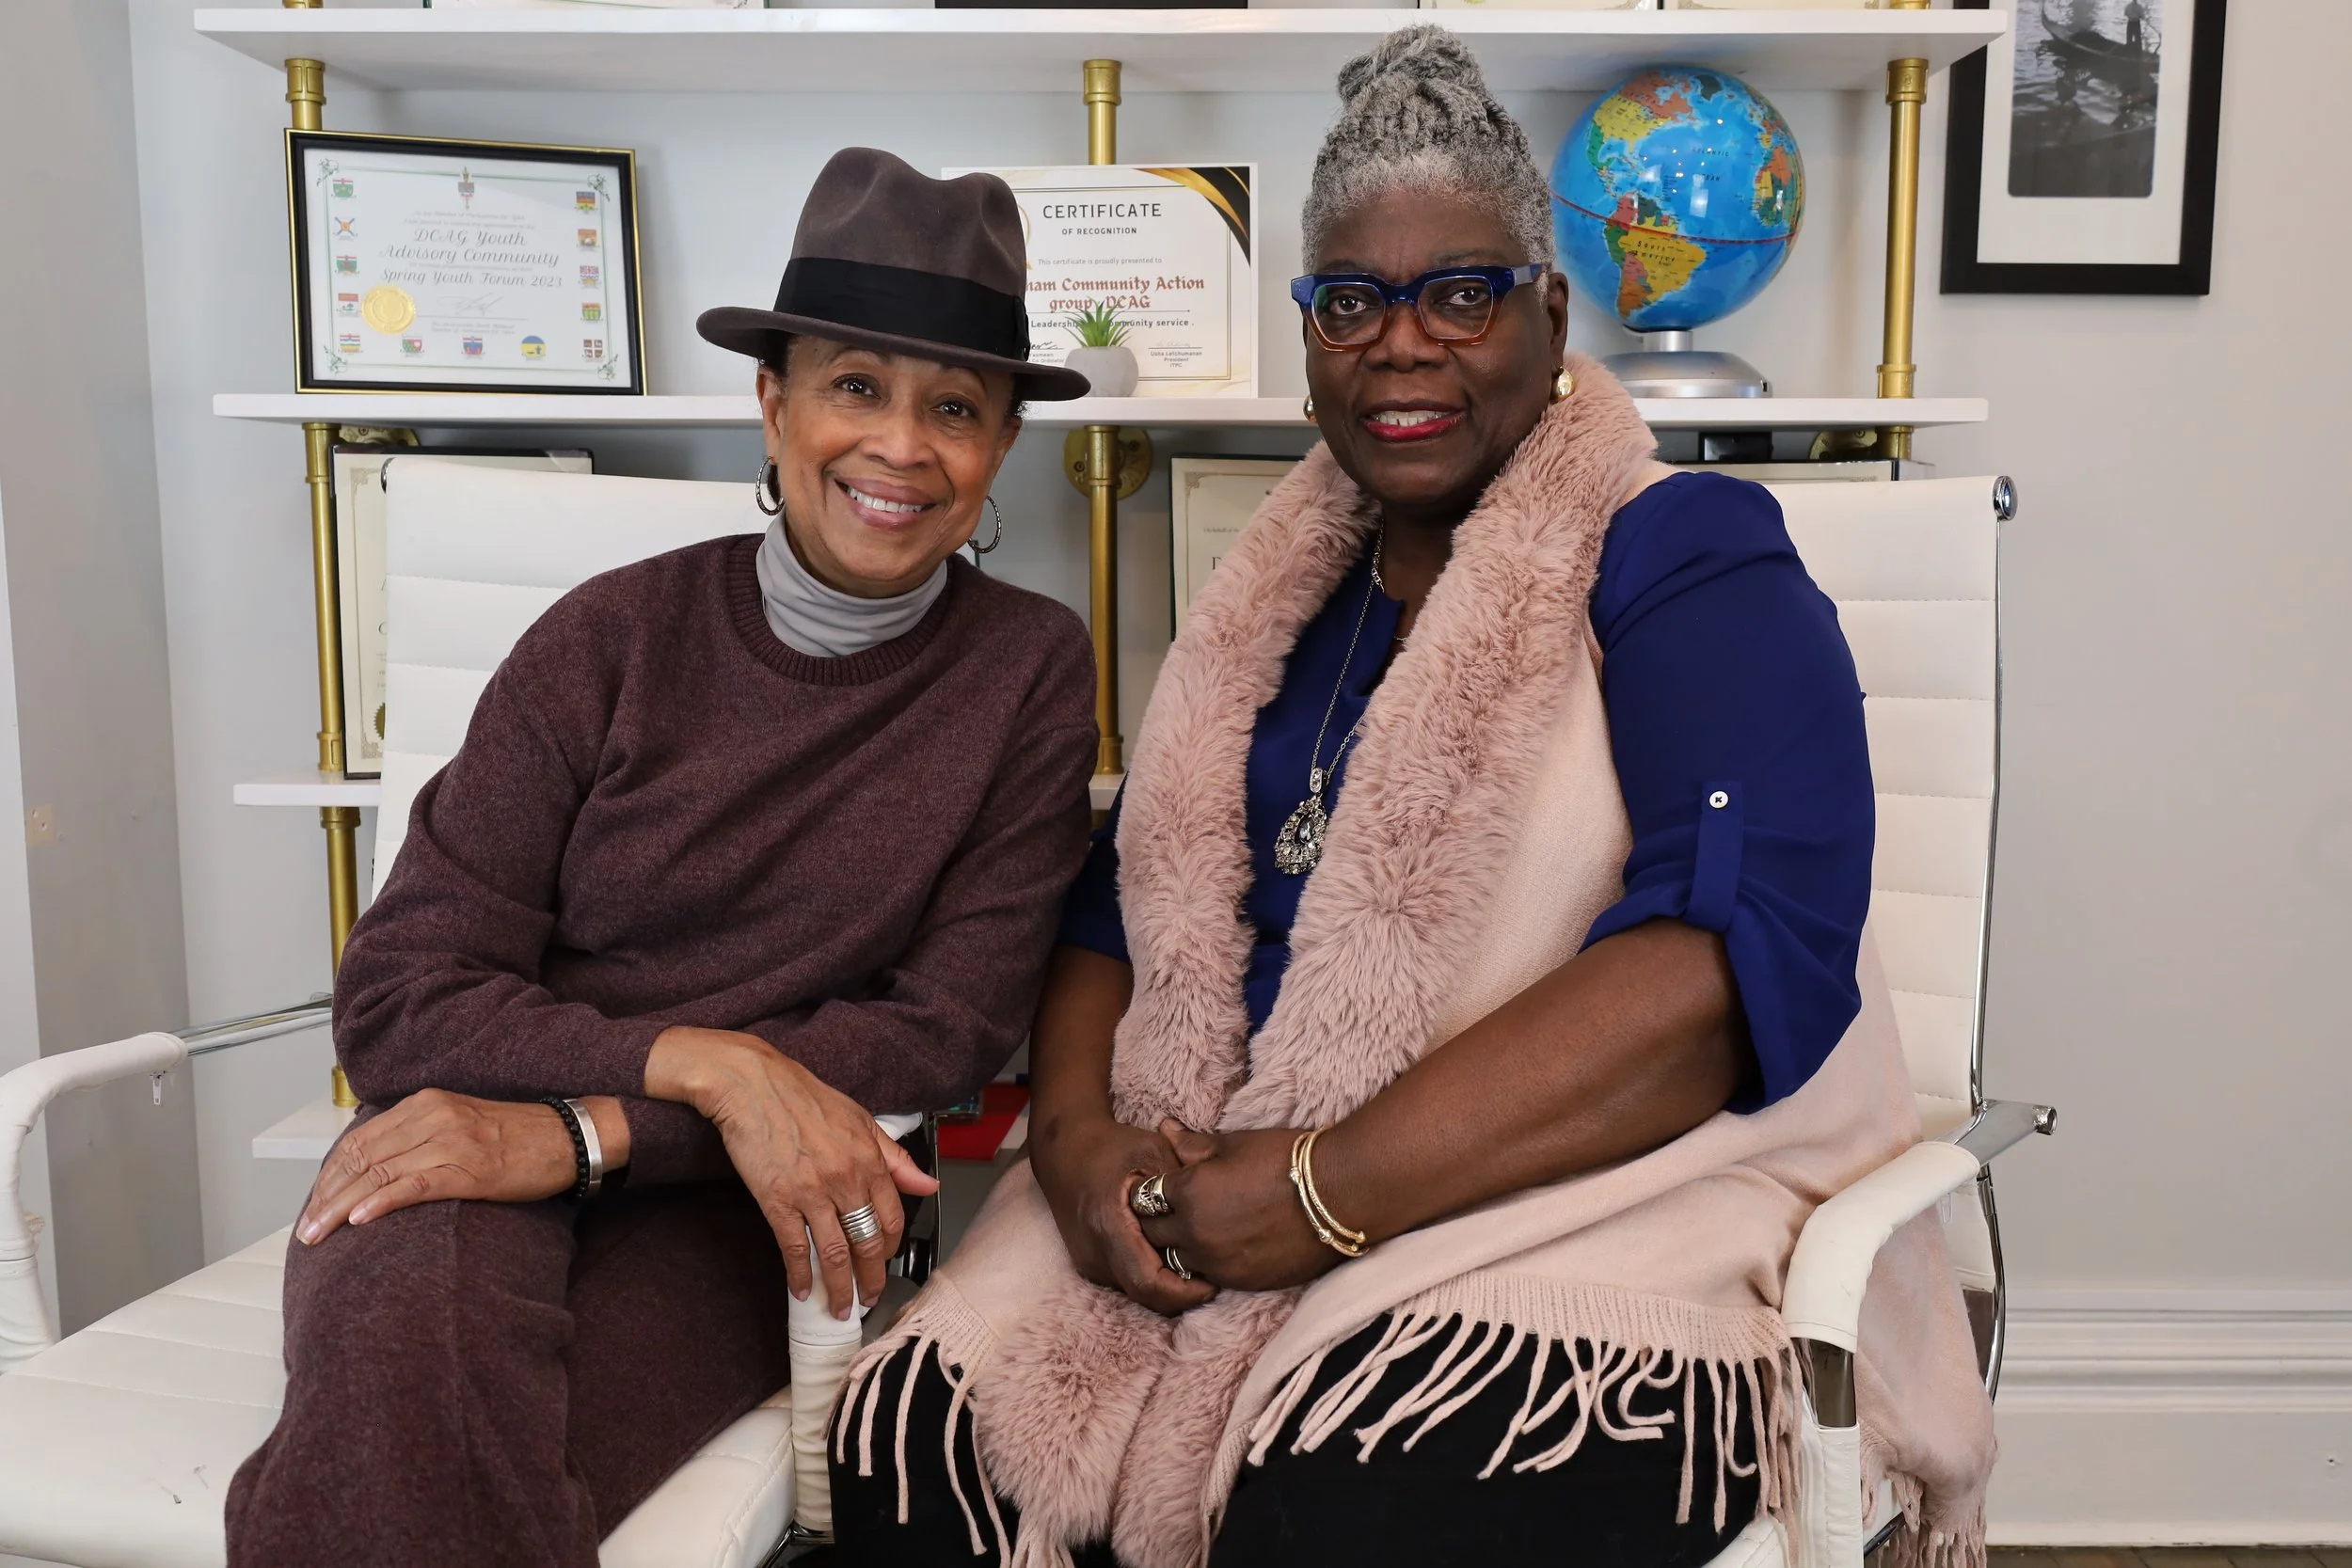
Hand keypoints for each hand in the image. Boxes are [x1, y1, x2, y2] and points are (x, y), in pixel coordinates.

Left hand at [297, 1088, 617, 1244]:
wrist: (569, 1137)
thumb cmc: (518, 1136)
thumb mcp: (460, 1123)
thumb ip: (420, 1136)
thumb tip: (378, 1168)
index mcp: (426, 1103)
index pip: (360, 1140)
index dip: (328, 1175)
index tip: (313, 1205)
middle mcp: (432, 1115)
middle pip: (361, 1158)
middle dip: (325, 1196)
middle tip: (305, 1229)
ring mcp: (450, 1140)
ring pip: (379, 1174)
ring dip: (341, 1206)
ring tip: (319, 1234)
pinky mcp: (469, 1168)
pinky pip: (413, 1185)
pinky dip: (381, 1203)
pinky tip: (359, 1220)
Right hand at [646, 1026, 939, 1318]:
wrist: (752, 1083)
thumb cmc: (802, 1097)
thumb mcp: (859, 1119)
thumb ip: (895, 1158)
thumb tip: (927, 1184)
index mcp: (869, 1158)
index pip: (892, 1217)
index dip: (891, 1248)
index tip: (887, 1263)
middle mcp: (846, 1178)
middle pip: (867, 1242)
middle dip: (871, 1279)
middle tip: (869, 1299)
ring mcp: (812, 1192)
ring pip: (834, 1253)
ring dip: (839, 1288)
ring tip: (841, 1309)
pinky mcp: (778, 1200)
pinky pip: (794, 1247)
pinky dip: (800, 1274)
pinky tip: (802, 1290)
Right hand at [1031, 1113, 1214, 1315]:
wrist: (1062, 1150)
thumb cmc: (1109, 1147)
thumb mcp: (1152, 1151)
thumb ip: (1182, 1184)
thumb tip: (1216, 1214)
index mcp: (1108, 1225)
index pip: (1148, 1282)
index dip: (1183, 1292)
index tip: (1213, 1283)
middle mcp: (1095, 1253)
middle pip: (1145, 1295)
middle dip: (1181, 1295)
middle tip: (1213, 1279)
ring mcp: (1089, 1262)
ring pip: (1136, 1292)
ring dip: (1166, 1287)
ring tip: (1196, 1267)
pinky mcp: (1090, 1263)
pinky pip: (1127, 1281)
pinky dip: (1151, 1276)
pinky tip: (1170, 1257)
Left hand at [1135, 1121, 1338, 1291]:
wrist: (1339, 1195)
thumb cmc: (1287, 1159)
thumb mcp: (1235, 1143)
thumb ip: (1192, 1144)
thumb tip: (1164, 1128)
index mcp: (1188, 1193)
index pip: (1144, 1197)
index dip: (1151, 1189)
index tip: (1163, 1184)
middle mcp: (1194, 1234)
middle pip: (1151, 1235)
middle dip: (1155, 1221)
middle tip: (1171, 1208)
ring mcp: (1217, 1263)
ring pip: (1175, 1261)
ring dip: (1178, 1247)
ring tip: (1195, 1230)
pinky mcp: (1241, 1282)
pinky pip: (1206, 1277)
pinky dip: (1206, 1264)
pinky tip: (1221, 1247)